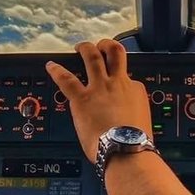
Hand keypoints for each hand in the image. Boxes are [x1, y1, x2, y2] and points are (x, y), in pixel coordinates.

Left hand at [46, 39, 153, 164]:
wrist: (126, 149)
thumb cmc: (135, 144)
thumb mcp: (143, 123)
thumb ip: (133, 115)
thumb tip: (128, 120)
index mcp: (135, 91)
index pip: (128, 78)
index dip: (122, 79)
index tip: (118, 86)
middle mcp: (118, 83)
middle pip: (114, 53)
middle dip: (107, 45)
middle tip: (102, 45)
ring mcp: (99, 88)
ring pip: (93, 57)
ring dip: (86, 48)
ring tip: (81, 46)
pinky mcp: (82, 98)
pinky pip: (66, 79)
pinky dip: (57, 71)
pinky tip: (51, 66)